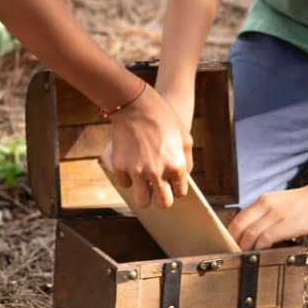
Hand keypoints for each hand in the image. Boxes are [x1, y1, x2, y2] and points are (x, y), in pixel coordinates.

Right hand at [99, 85, 192, 208]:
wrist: (136, 105)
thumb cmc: (164, 119)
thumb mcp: (185, 138)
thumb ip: (186, 162)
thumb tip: (182, 178)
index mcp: (176, 166)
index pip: (180, 193)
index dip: (176, 187)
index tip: (171, 181)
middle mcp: (157, 172)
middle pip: (163, 203)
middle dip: (162, 197)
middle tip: (159, 188)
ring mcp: (137, 170)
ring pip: (142, 202)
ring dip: (144, 194)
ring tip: (144, 183)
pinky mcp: (120, 166)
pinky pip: (125, 184)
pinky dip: (129, 178)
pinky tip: (132, 165)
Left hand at [229, 176, 307, 250]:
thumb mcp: (283, 204)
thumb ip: (270, 215)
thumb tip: (259, 233)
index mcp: (264, 200)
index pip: (238, 218)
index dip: (231, 235)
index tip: (230, 247)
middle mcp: (266, 204)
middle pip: (239, 226)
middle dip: (233, 244)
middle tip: (233, 257)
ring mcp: (276, 214)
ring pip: (249, 234)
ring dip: (244, 249)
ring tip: (244, 259)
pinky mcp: (287, 224)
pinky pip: (265, 238)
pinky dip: (259, 249)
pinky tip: (260, 256)